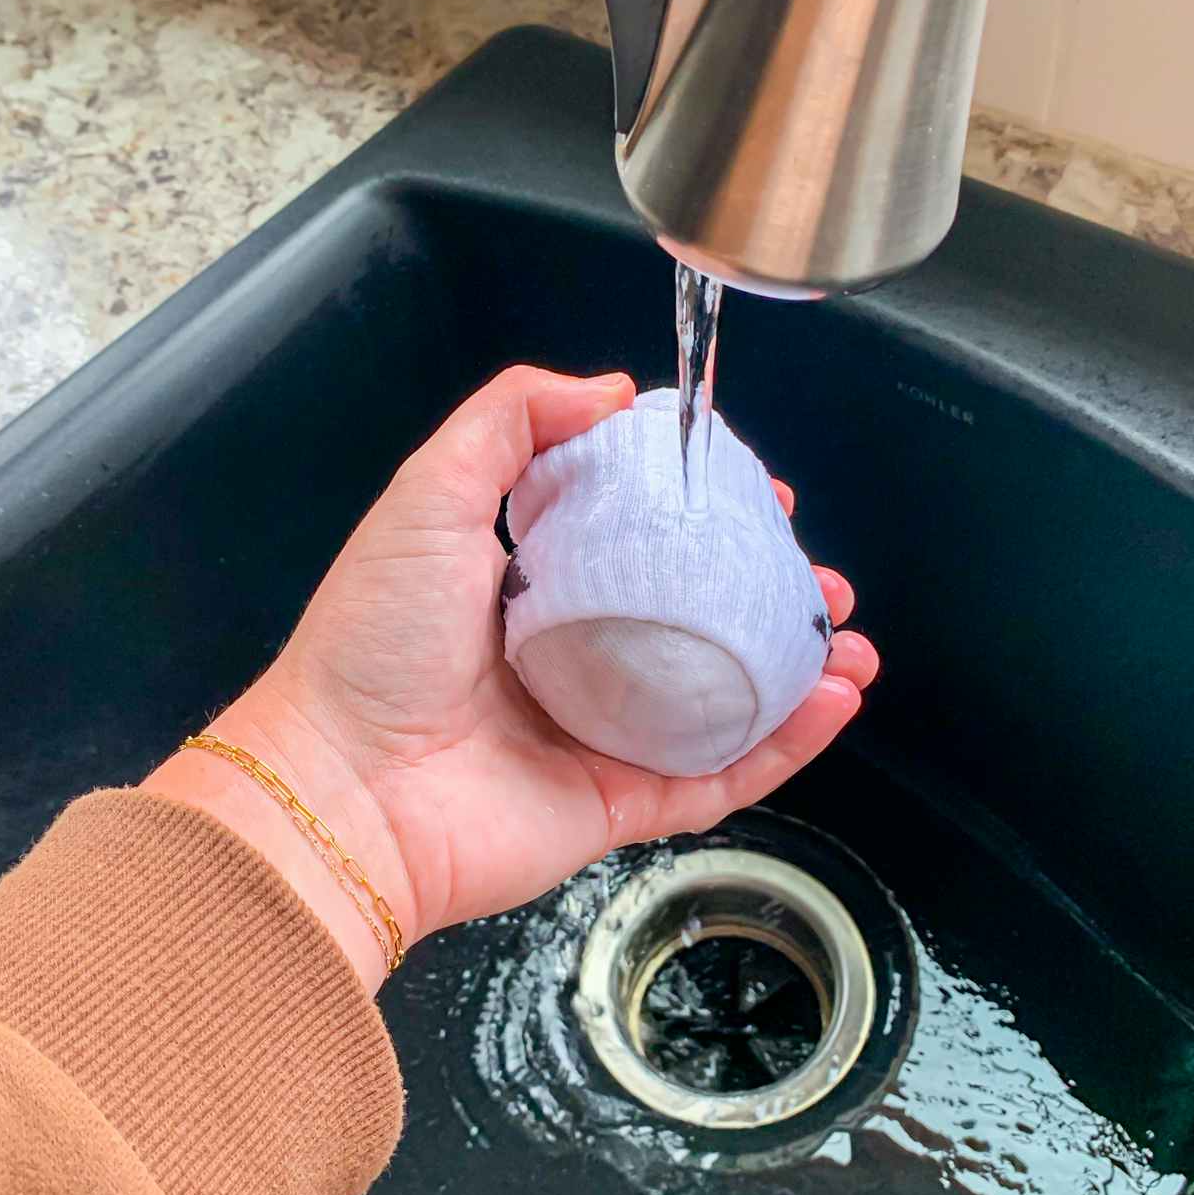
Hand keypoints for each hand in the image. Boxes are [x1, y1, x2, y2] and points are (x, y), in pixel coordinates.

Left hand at [145, 367, 879, 988]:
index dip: (703, 513)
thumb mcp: (430, 494)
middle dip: (769, 593)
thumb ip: (510, 422)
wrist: (344, 788)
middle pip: (695, 620)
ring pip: (724, 699)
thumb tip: (607, 389)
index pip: (638, 540)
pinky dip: (785, 744)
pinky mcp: (617, 805)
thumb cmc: (372, 643)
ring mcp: (598, 735)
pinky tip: (833, 703)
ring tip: (850, 641)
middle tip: (820, 573)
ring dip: (797, 669)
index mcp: (527, 586)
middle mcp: (569, 658)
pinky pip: (719, 773)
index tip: (760, 489)